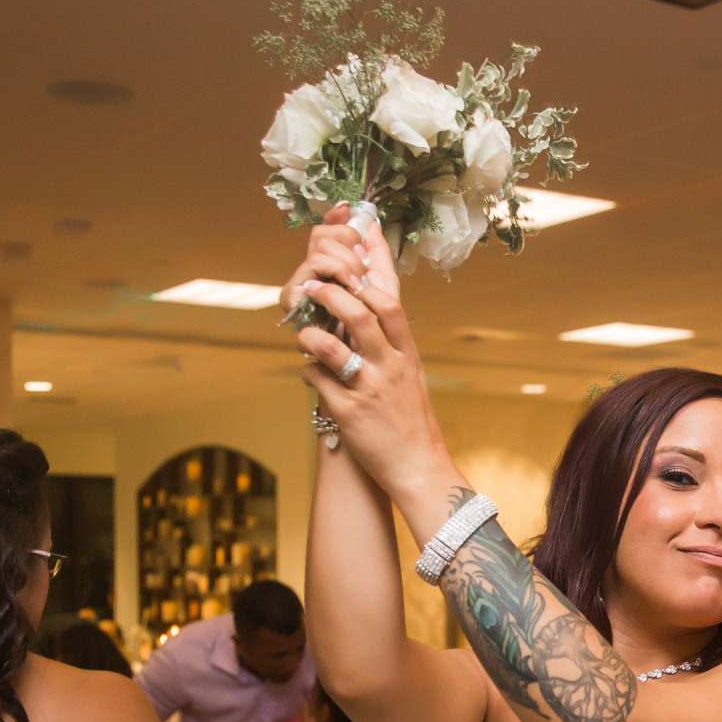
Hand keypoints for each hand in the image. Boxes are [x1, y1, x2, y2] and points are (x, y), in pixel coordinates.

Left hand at [292, 205, 451, 497]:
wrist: (417, 466)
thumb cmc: (408, 415)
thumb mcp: (408, 370)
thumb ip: (391, 336)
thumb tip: (371, 300)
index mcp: (406, 352)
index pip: (389, 300)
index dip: (367, 274)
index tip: (350, 254)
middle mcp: (391, 366)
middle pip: (362, 313)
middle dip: (332, 293)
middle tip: (311, 286)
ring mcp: (370, 389)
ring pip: (335, 346)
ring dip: (312, 333)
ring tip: (304, 333)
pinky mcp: (350, 414)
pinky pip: (319, 381)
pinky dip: (308, 372)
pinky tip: (310, 374)